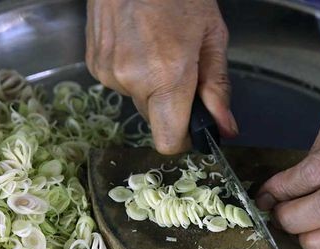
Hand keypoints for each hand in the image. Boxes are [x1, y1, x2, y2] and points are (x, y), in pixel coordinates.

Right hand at [86, 0, 237, 153]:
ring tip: (158, 45)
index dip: (184, 138)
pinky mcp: (94, 63)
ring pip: (137, 99)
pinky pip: (119, 82)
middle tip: (182, 66)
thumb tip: (225, 127)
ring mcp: (108, 72)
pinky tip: (138, 41)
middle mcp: (132, 79)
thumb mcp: (212, 36)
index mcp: (167, 77)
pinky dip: (132, 70)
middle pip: (154, 119)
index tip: (194, 126)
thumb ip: (218, 87)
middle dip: (171, 103)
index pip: (169, 141)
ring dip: (150, 83)